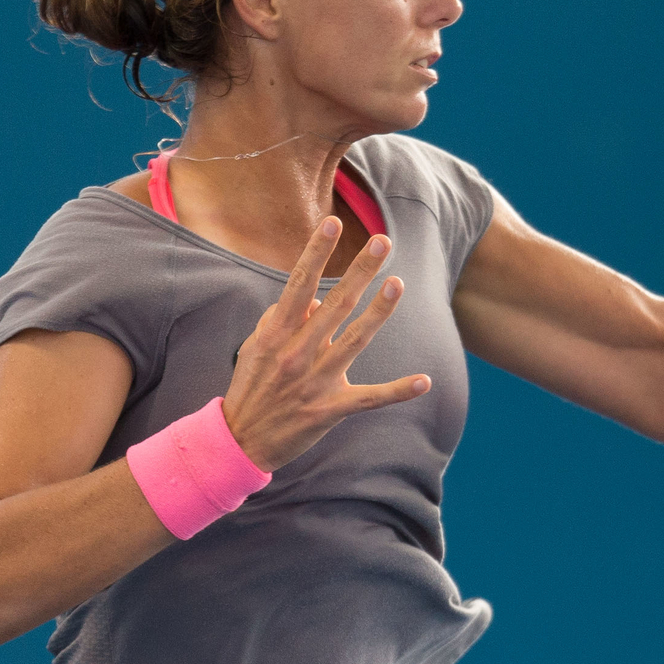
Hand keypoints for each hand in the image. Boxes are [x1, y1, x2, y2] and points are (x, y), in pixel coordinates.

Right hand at [221, 219, 431, 471]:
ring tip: (397, 284)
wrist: (239, 440)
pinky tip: (424, 381)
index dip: (316, 252)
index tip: (333, 222)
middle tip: (383, 241)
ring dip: (378, 312)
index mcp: (275, 333)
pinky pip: (369, 398)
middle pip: (334, 304)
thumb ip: (287, 319)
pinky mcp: (328, 410)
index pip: (298, 284)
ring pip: (353, 342)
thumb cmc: (253, 385)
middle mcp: (295, 353)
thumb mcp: (259, 346)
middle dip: (359, 271)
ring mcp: (313, 382)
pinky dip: (398, 391)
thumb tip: (318, 298)